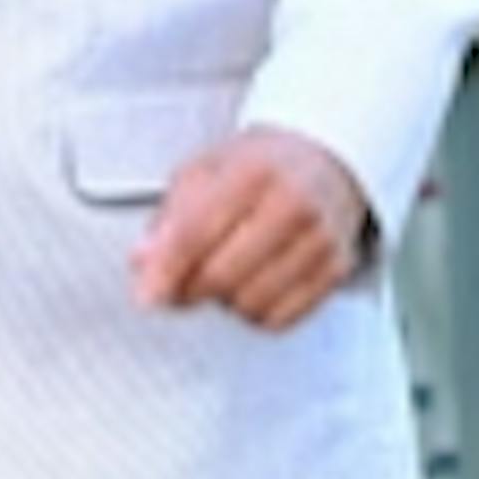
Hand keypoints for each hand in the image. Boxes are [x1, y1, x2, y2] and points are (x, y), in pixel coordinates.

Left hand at [131, 125, 369, 331]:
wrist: (323, 159)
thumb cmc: (260, 166)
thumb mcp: (203, 172)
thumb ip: (168, 219)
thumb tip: (143, 262)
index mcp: (253, 172)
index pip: (196, 234)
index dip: (165, 271)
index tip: (147, 295)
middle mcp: (293, 205)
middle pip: (221, 277)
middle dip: (189, 289)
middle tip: (180, 281)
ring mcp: (319, 240)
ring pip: (249, 304)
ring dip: (224, 301)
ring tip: (226, 271)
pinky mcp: (335, 270)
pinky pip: (279, 319)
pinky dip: (255, 313)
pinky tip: (252, 284)